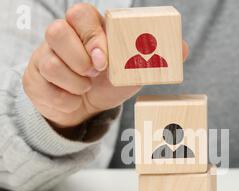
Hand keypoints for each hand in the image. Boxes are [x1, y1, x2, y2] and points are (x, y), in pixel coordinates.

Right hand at [23, 3, 188, 129]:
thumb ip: (155, 57)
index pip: (81, 14)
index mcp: (88, 30)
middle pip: (57, 30)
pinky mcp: (35, 77)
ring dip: (73, 82)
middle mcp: (63, 38)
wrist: (87, 107)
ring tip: (86, 88)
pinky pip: (43, 85)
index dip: (92, 36)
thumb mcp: (134, 71)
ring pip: (48, 60)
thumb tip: (183, 47)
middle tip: (95, 73)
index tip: (105, 60)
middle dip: (79, 57)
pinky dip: (64, 99)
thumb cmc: (110, 83)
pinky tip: (73, 99)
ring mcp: (45, 56)